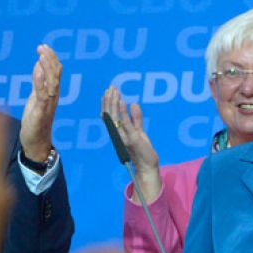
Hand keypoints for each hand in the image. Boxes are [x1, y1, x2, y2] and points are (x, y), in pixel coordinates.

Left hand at [19, 44, 61, 161]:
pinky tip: (38, 70)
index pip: (56, 72)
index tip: (44, 46)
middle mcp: (53, 97)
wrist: (36, 142)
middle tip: (42, 47)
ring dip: (47, 67)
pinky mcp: (41, 111)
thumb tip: (38, 65)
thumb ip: (38, 82)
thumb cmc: (36, 120)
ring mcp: (48, 104)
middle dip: (50, 59)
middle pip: (56, 74)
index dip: (52, 58)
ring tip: (41, 55)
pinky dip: (40, 81)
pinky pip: (42, 95)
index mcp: (52, 92)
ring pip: (52, 82)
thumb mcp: (36, 98)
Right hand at [102, 85, 161, 201]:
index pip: (108, 116)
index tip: (107, 91)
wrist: (147, 165)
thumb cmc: (142, 150)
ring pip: (115, 118)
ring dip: (114, 103)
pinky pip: (126, 124)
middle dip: (109, 100)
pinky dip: (124, 112)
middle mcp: (118, 134)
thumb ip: (136, 118)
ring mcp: (124, 136)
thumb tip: (133, 104)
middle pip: (109, 115)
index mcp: (118, 132)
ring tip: (114, 91)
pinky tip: (123, 102)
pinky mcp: (132, 139)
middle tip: (110, 87)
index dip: (106, 104)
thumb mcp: (138, 131)